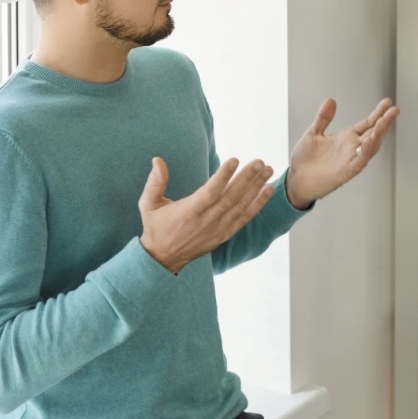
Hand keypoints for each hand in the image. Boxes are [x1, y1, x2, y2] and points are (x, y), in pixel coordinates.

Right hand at [139, 157, 274, 272]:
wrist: (163, 259)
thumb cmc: (156, 227)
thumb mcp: (148, 204)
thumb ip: (155, 182)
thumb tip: (157, 160)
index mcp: (189, 212)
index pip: (210, 192)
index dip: (223, 176)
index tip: (235, 160)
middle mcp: (207, 221)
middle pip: (231, 197)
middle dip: (247, 178)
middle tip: (260, 162)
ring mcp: (218, 229)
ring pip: (241, 206)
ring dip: (256, 187)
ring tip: (268, 170)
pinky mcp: (224, 235)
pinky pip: (244, 218)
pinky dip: (258, 204)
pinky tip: (268, 190)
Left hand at [286, 97, 399, 207]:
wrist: (295, 180)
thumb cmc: (305, 161)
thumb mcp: (313, 133)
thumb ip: (323, 117)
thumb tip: (331, 100)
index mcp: (346, 138)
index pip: (367, 124)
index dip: (378, 113)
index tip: (387, 102)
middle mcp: (351, 148)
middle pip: (374, 133)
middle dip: (385, 122)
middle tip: (394, 110)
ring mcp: (350, 160)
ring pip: (371, 147)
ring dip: (379, 134)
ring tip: (385, 122)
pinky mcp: (346, 172)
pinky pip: (359, 161)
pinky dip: (366, 151)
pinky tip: (370, 141)